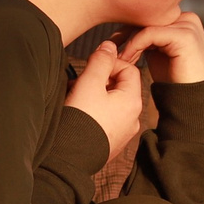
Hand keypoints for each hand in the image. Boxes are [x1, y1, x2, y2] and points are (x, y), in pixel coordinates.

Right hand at [63, 40, 145, 161]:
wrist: (69, 158)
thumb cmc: (80, 119)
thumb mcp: (89, 82)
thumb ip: (101, 61)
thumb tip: (110, 46)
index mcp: (133, 102)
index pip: (129, 70)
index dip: (110, 63)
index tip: (91, 67)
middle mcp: (133, 118)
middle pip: (120, 87)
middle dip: (99, 80)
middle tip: (79, 82)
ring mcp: (123, 132)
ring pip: (111, 103)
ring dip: (94, 95)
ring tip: (74, 97)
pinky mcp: (111, 143)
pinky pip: (106, 120)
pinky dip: (94, 112)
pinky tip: (77, 113)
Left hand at [117, 11, 203, 84]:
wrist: (192, 100)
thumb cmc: (174, 80)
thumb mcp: (159, 53)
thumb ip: (149, 38)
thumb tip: (125, 30)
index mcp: (184, 20)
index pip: (151, 17)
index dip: (129, 29)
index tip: (111, 44)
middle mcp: (188, 18)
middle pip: (148, 19)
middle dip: (126, 34)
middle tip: (109, 49)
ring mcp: (188, 25)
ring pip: (146, 26)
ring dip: (128, 43)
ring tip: (119, 59)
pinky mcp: (184, 35)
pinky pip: (150, 34)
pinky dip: (134, 46)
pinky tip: (126, 60)